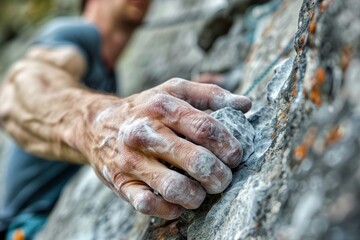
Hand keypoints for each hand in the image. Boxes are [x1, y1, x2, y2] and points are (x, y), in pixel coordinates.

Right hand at [81, 78, 250, 218]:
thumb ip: (211, 94)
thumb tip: (245, 104)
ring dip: (198, 195)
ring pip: (175, 187)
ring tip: (203, 191)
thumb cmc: (145, 108)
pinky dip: (171, 209)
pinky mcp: (121, 182)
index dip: (229, 145)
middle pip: (196, 160)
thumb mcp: (174, 90)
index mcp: (163, 107)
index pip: (206, 128)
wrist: (97, 124)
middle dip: (220, 176)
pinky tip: (180, 202)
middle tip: (224, 178)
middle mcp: (145, 133)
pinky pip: (150, 205)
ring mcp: (131, 160)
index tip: (236, 156)